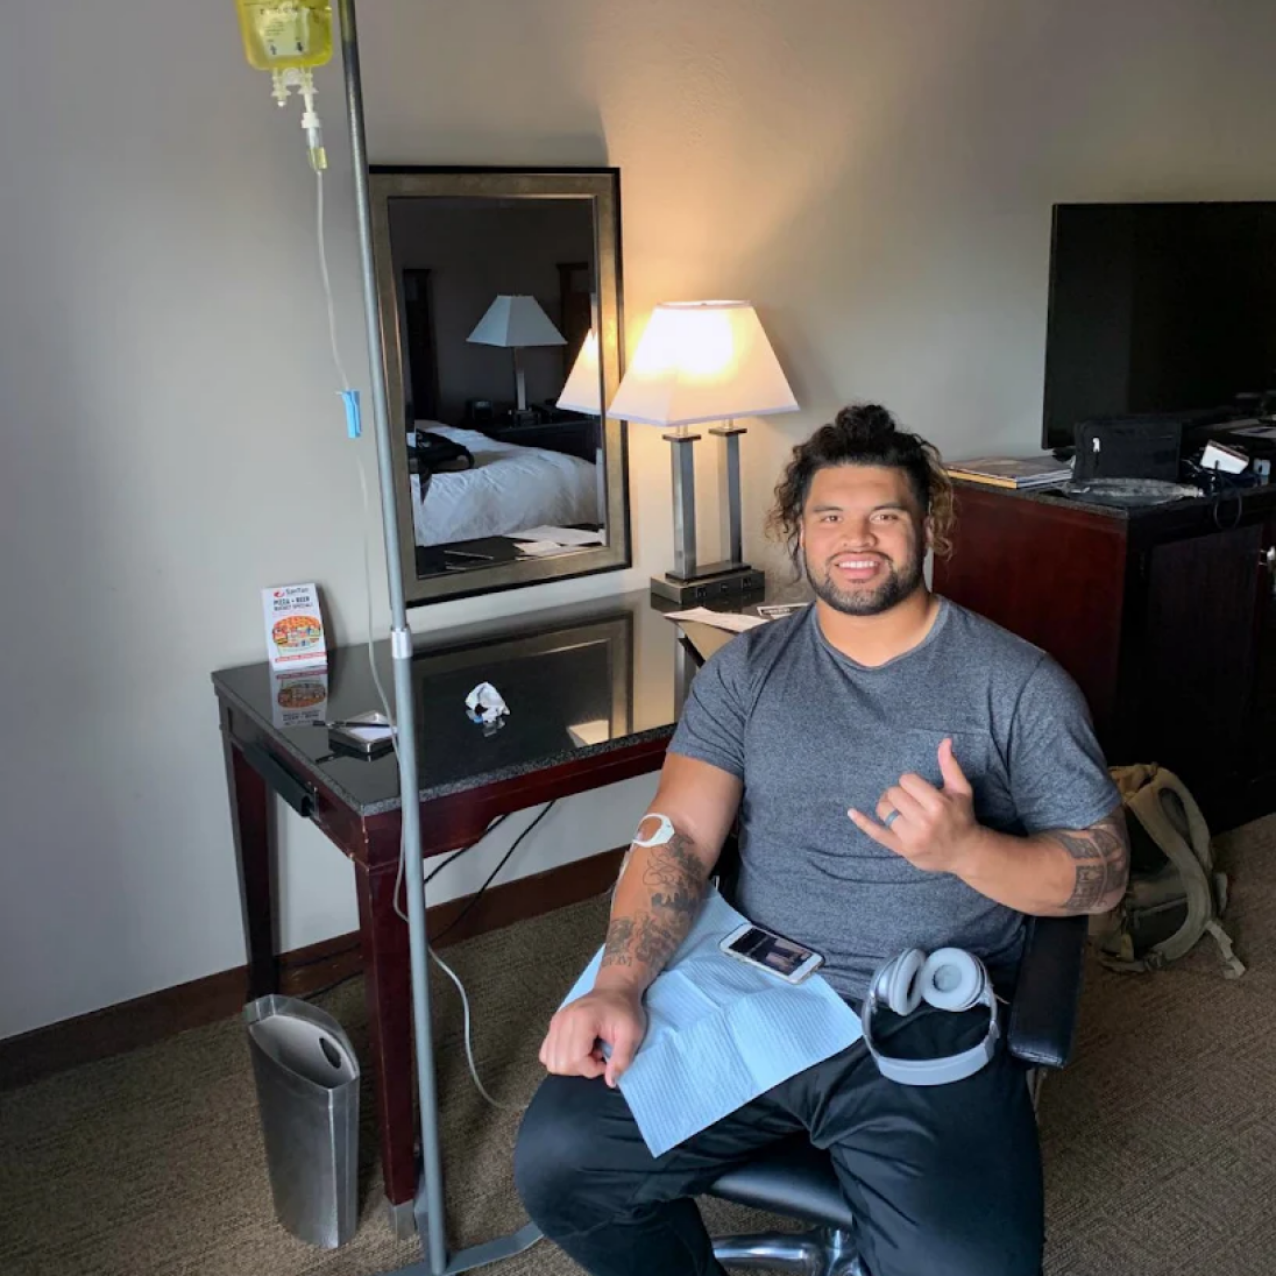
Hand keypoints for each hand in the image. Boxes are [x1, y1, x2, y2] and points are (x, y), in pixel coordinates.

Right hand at [538, 987, 647, 1087]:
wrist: (615, 989)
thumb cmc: (625, 1011)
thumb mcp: (632, 1034)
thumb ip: (622, 1059)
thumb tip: (610, 1082)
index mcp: (582, 1020)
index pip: (576, 1060)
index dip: (593, 1068)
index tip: (606, 1059)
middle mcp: (563, 1020)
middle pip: (561, 1064)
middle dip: (581, 1067)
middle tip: (598, 1054)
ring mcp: (556, 1021)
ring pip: (550, 1061)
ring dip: (571, 1064)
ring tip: (589, 1051)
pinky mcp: (553, 1024)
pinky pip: (546, 1052)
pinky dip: (561, 1058)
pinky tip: (578, 1048)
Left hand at [847, 738, 979, 873]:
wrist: (965, 853)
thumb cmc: (961, 817)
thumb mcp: (961, 790)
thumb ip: (950, 765)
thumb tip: (945, 740)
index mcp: (938, 805)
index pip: (906, 780)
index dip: (911, 782)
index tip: (920, 790)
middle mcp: (923, 822)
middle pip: (893, 793)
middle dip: (899, 793)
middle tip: (910, 800)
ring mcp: (911, 837)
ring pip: (884, 809)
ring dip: (888, 805)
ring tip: (900, 809)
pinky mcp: (901, 848)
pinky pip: (876, 833)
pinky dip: (862, 822)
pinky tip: (851, 812)